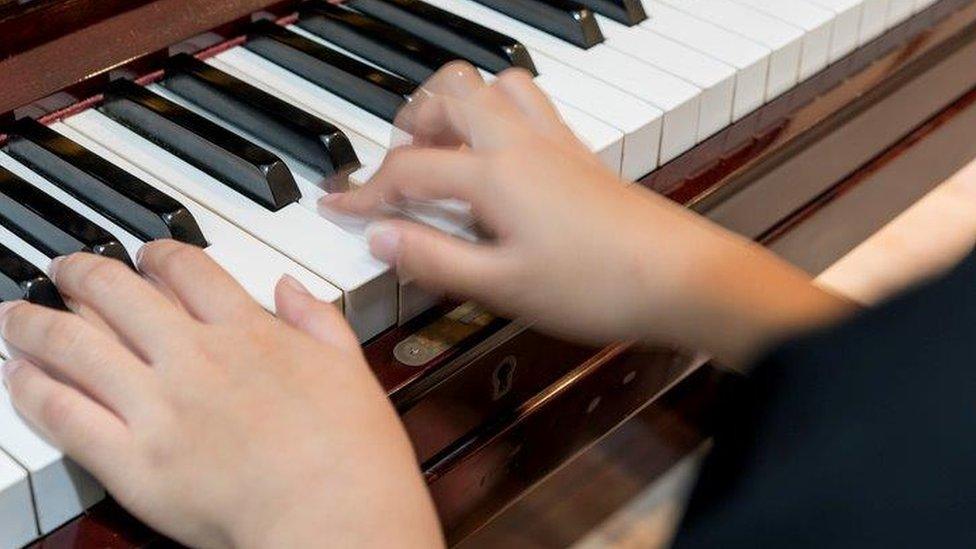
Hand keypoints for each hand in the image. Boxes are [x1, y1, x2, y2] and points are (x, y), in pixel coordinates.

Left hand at [0, 242, 442, 547]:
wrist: (336, 520)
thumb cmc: (354, 454)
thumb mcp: (351, 368)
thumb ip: (317, 319)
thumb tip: (288, 286)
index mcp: (248, 332)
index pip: (186, 269)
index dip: (156, 254)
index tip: (144, 256)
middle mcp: (195, 357)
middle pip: (117, 293)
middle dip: (81, 272)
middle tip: (64, 270)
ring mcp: (158, 407)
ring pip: (76, 345)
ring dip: (36, 322)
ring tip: (16, 315)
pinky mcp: (133, 461)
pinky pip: (65, 414)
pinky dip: (34, 390)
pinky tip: (20, 375)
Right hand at [325, 63, 853, 367]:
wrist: (679, 277)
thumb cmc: (596, 285)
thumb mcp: (502, 286)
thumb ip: (434, 258)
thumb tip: (379, 238)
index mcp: (493, 173)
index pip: (408, 169)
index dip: (364, 190)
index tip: (336, 204)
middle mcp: (520, 142)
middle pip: (447, 95)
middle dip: (409, 123)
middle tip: (396, 168)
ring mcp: (553, 140)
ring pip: (490, 83)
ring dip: (454, 104)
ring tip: (442, 148)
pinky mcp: (578, 150)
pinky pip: (527, 101)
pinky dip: (496, 110)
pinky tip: (496, 151)